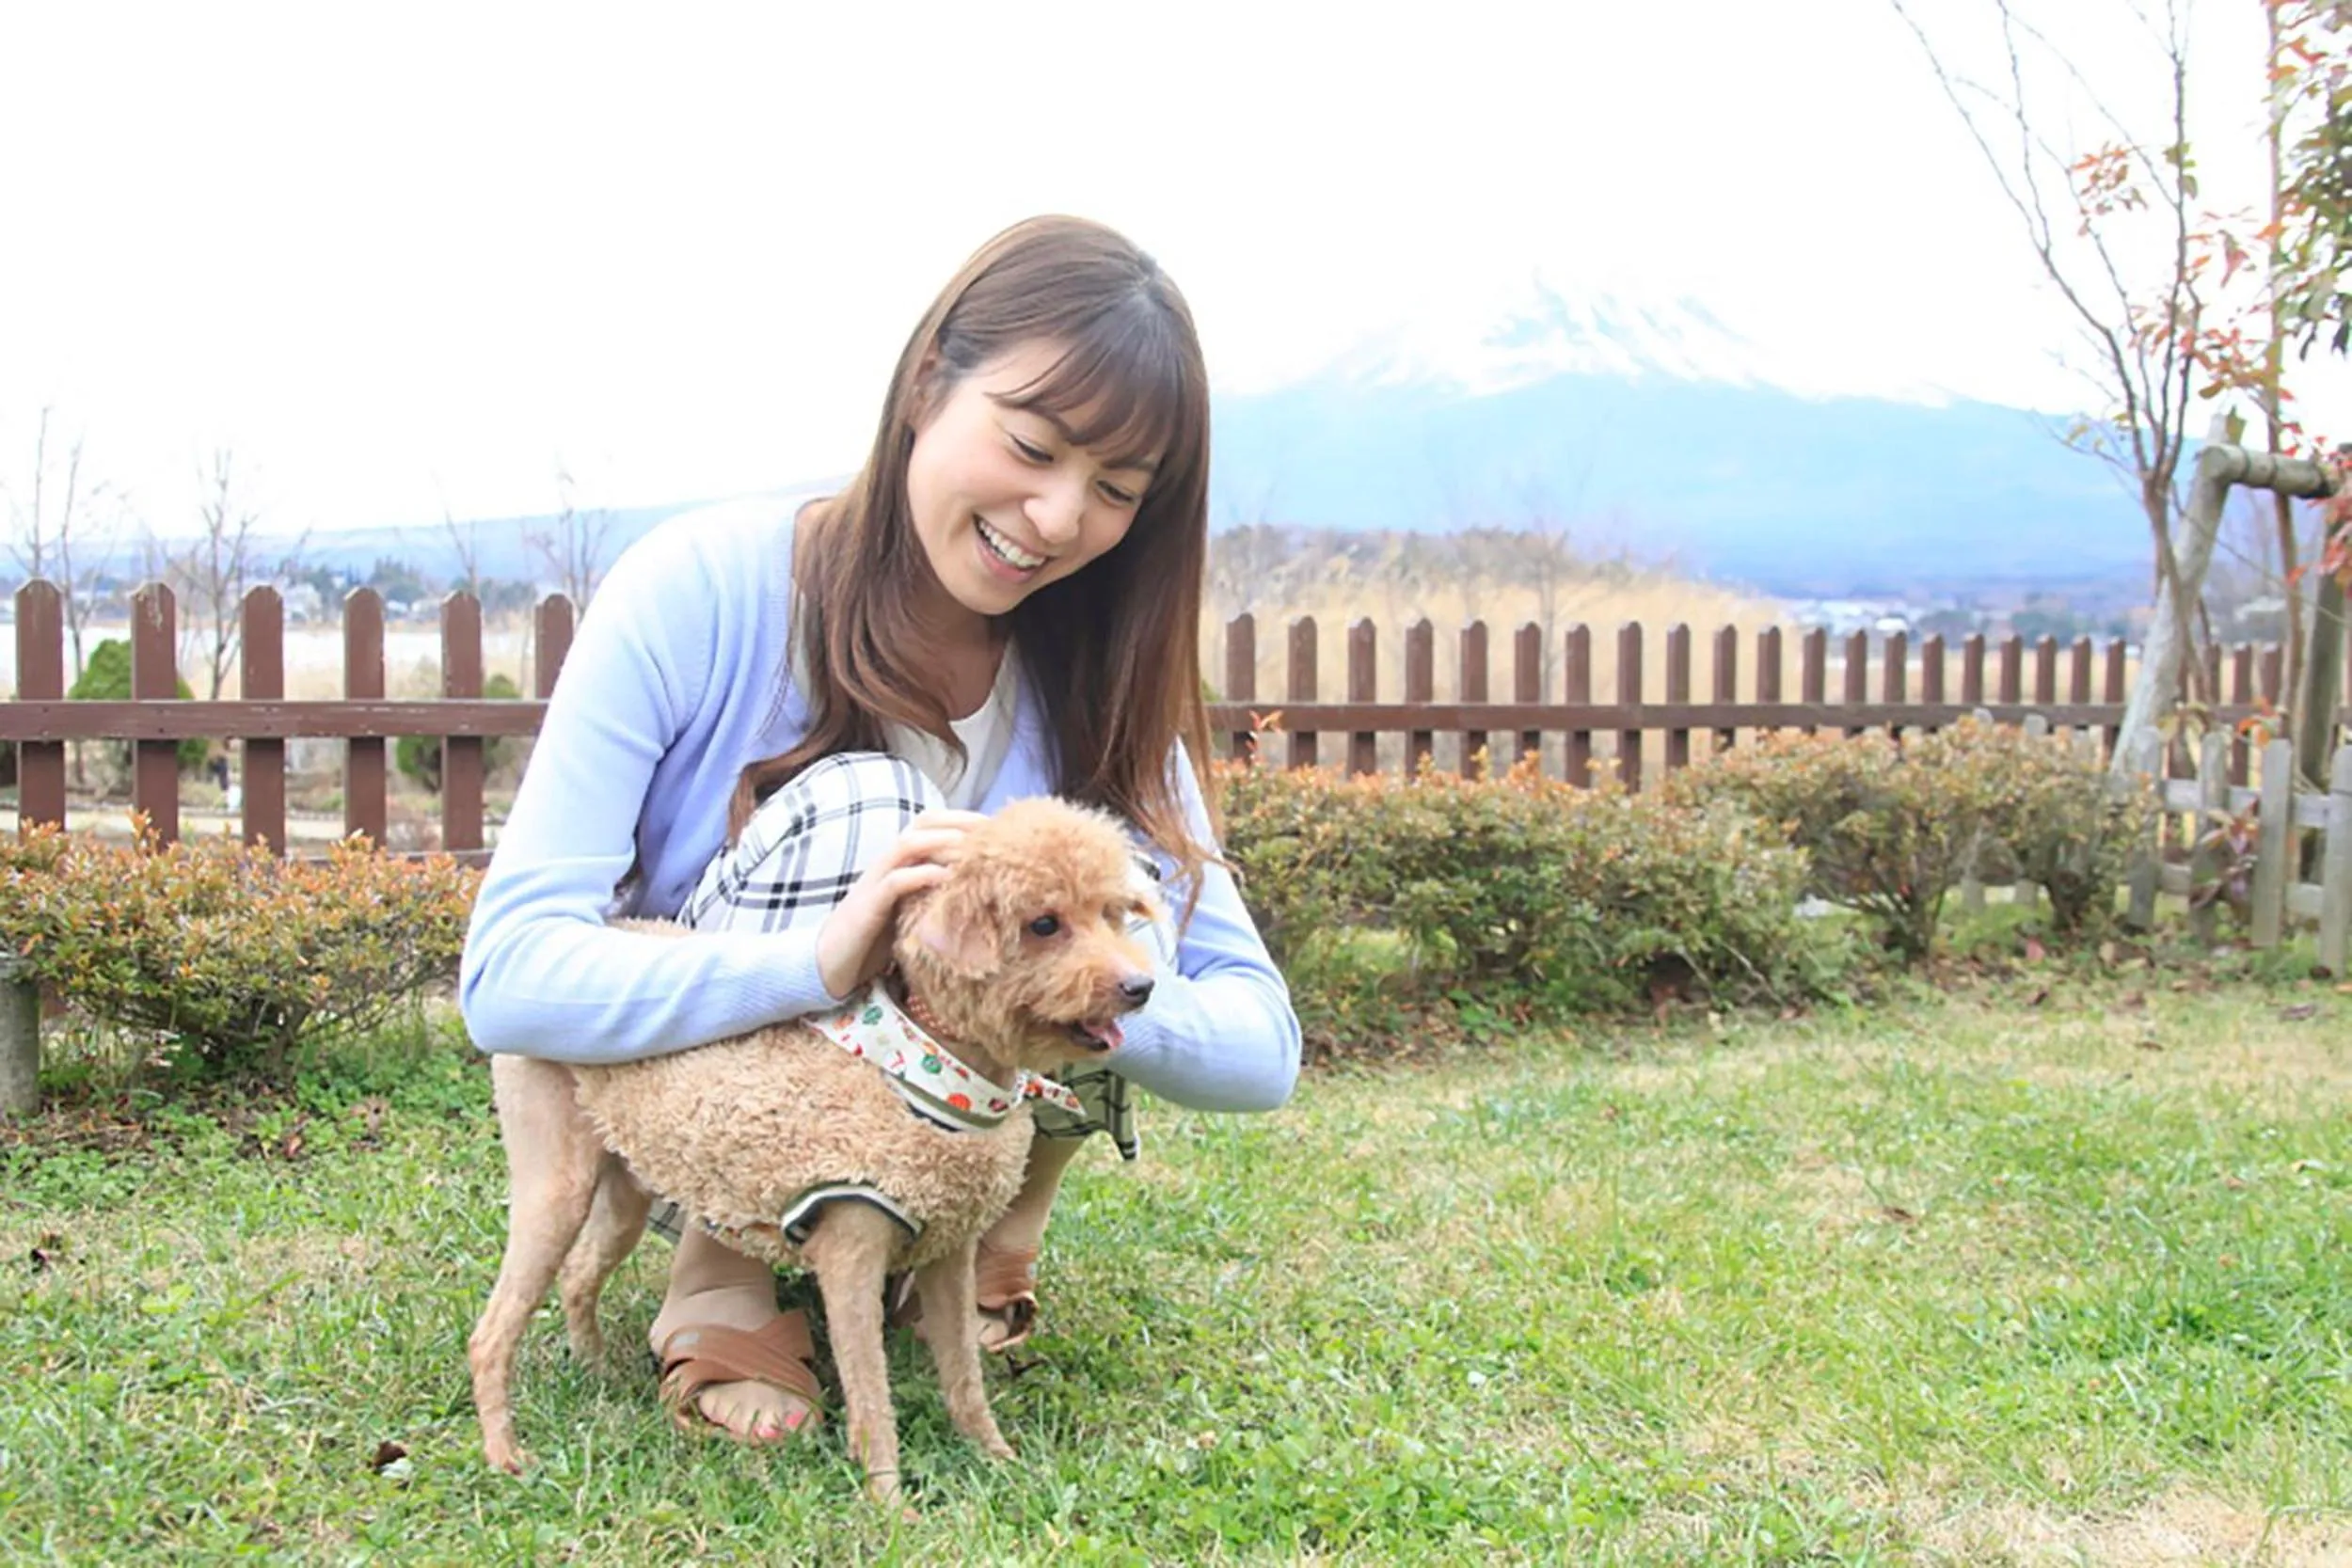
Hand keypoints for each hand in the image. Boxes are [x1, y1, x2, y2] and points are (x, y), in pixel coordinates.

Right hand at [814, 808, 988, 999]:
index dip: (963, 819)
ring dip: (943, 841)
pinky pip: (896, 881)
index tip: (997, 827)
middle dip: (958, 821)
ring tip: (973, 848)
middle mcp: (887, 863)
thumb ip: (936, 897)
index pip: (930, 824)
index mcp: (898, 862)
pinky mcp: (869, 905)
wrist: (830, 964)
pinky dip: (923, 875)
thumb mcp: (912, 912)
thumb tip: (982, 896)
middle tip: (991, 831)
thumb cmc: (876, 940)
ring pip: (909, 844)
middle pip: (922, 823)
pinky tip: (947, 879)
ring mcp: (875, 881)